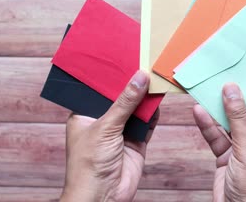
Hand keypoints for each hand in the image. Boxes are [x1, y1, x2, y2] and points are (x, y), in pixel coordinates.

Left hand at [60, 71, 157, 201]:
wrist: (102, 197)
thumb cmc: (89, 164)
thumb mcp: (105, 127)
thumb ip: (125, 102)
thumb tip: (140, 77)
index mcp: (86, 114)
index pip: (99, 89)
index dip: (112, 75)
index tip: (125, 57)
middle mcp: (103, 121)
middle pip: (121, 97)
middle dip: (132, 84)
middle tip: (145, 62)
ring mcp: (121, 131)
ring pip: (136, 109)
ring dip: (145, 97)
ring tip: (156, 76)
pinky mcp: (136, 142)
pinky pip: (148, 123)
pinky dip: (154, 114)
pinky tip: (159, 100)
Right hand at [193, 83, 245, 201]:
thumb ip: (238, 117)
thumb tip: (232, 90)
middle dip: (239, 103)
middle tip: (226, 88)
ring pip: (234, 125)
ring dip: (221, 113)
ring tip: (209, 95)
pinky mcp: (230, 158)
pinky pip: (220, 137)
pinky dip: (210, 126)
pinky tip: (200, 113)